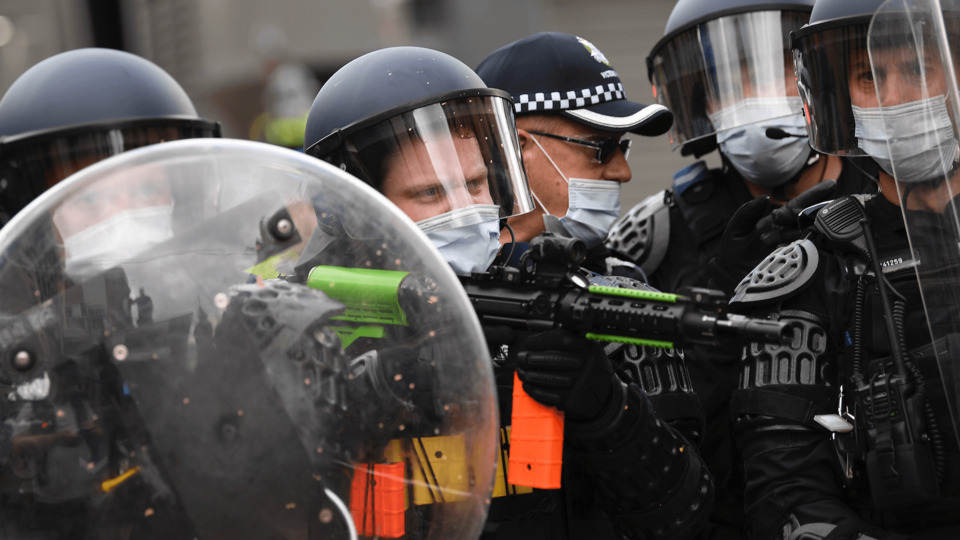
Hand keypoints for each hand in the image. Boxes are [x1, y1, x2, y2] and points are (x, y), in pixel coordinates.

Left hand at [515, 329, 615, 421]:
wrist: (602, 394)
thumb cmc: (587, 368)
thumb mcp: (584, 348)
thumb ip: (563, 342)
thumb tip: (534, 341)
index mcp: (588, 347)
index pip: (561, 339)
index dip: (540, 341)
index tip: (528, 343)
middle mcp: (587, 364)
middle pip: (553, 359)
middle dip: (531, 358)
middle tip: (521, 358)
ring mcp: (580, 383)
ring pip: (549, 378)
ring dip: (530, 375)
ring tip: (521, 372)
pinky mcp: (573, 400)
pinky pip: (549, 395)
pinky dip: (535, 390)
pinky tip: (528, 385)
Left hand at [710, 180, 835, 293]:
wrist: (731, 282)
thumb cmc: (731, 257)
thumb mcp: (736, 231)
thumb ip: (747, 212)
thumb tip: (765, 198)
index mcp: (774, 223)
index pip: (796, 207)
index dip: (813, 195)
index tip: (830, 185)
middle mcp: (786, 233)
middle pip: (810, 218)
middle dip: (823, 208)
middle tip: (836, 201)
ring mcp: (794, 248)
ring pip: (814, 233)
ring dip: (821, 225)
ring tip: (831, 218)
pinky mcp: (797, 263)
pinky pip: (812, 252)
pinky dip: (817, 244)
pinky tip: (821, 238)